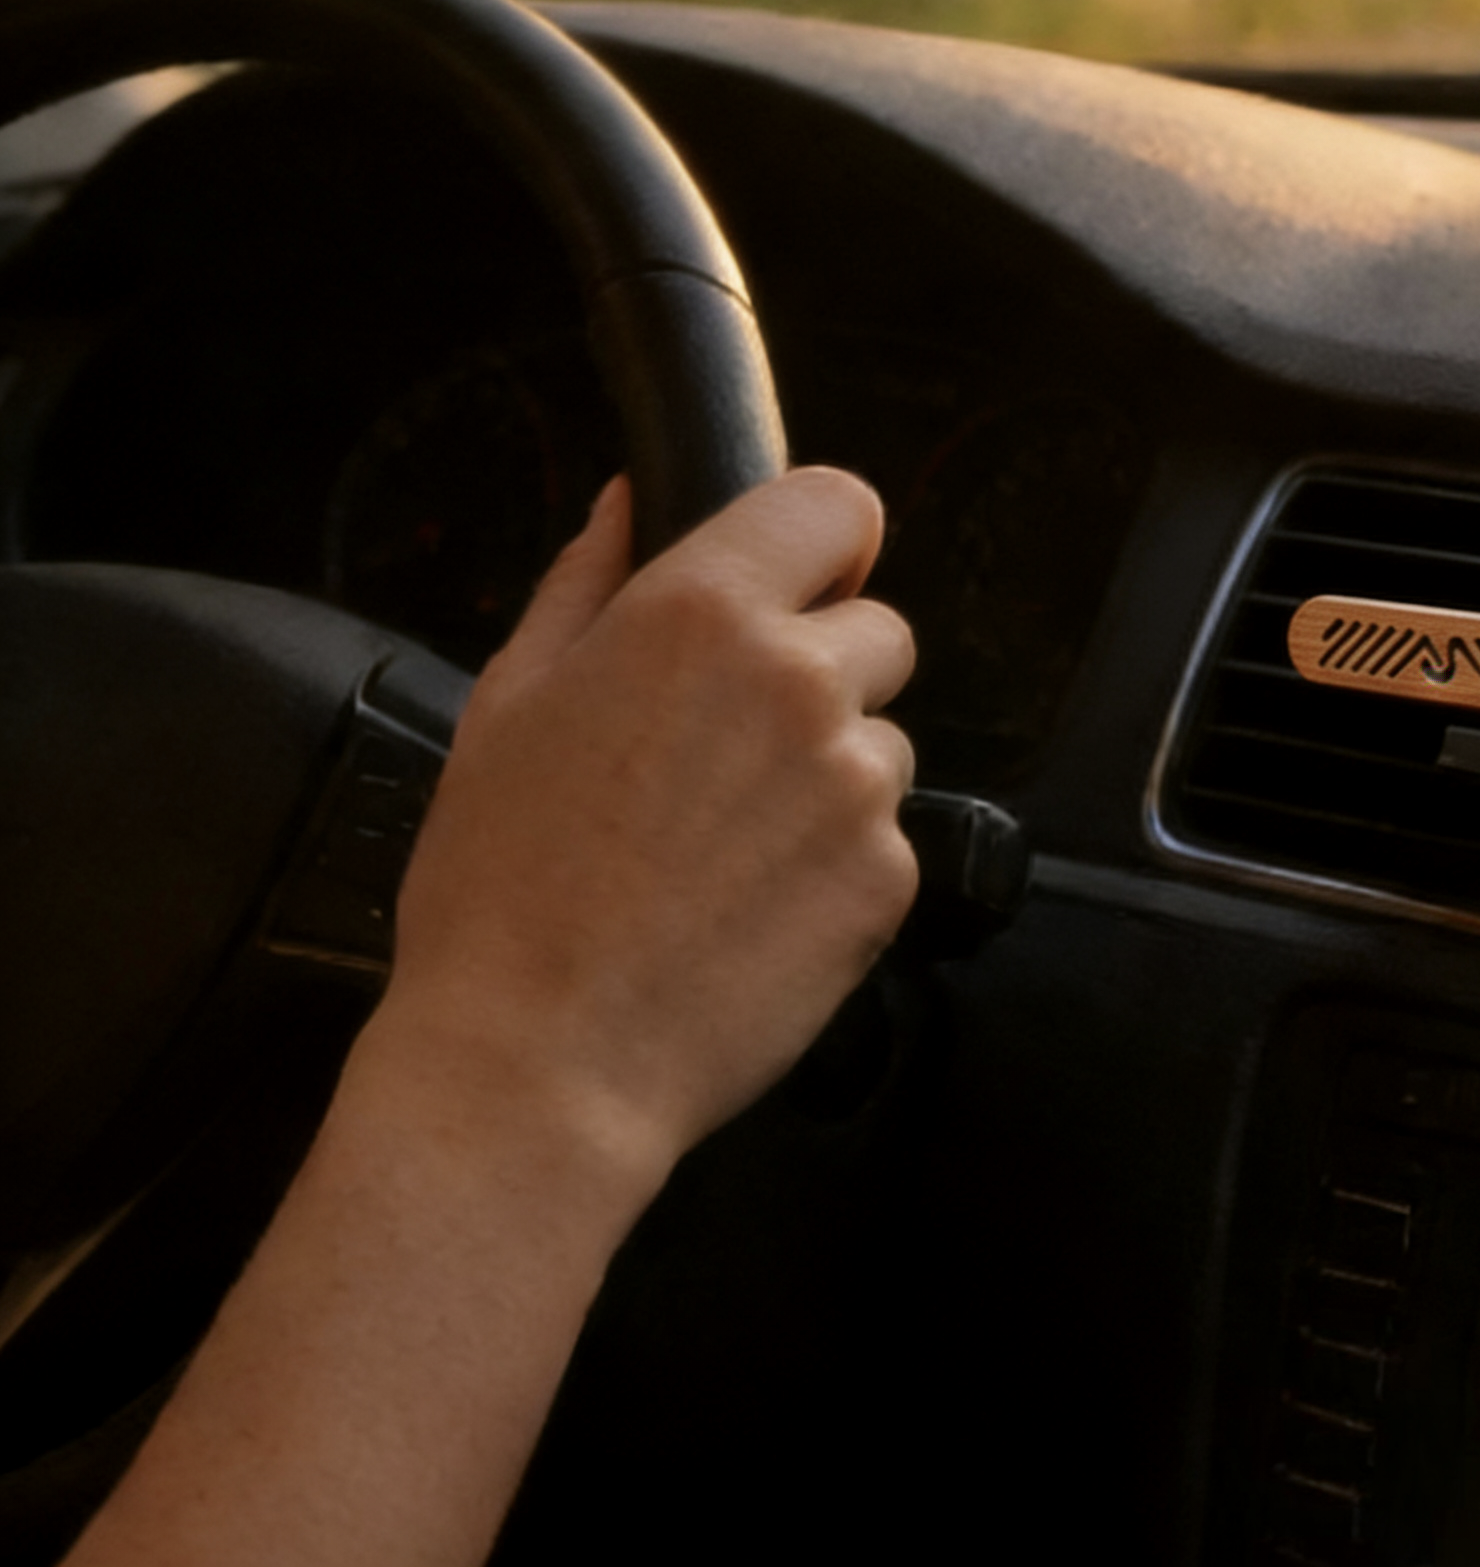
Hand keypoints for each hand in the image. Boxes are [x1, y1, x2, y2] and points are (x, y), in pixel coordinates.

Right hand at [359, 466, 917, 1207]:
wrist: (537, 1066)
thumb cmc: (501, 887)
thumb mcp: (508, 703)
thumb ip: (586, 581)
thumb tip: (628, 500)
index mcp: (702, 612)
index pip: (838, 505)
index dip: (827, 541)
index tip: (805, 579)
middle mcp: (799, 680)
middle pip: (879, 629)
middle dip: (825, 669)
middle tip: (733, 747)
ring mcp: (855, 782)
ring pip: (881, 740)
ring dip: (830, 774)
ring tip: (725, 847)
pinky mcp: (890, 876)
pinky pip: (888, 837)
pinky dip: (838, 863)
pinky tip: (751, 906)